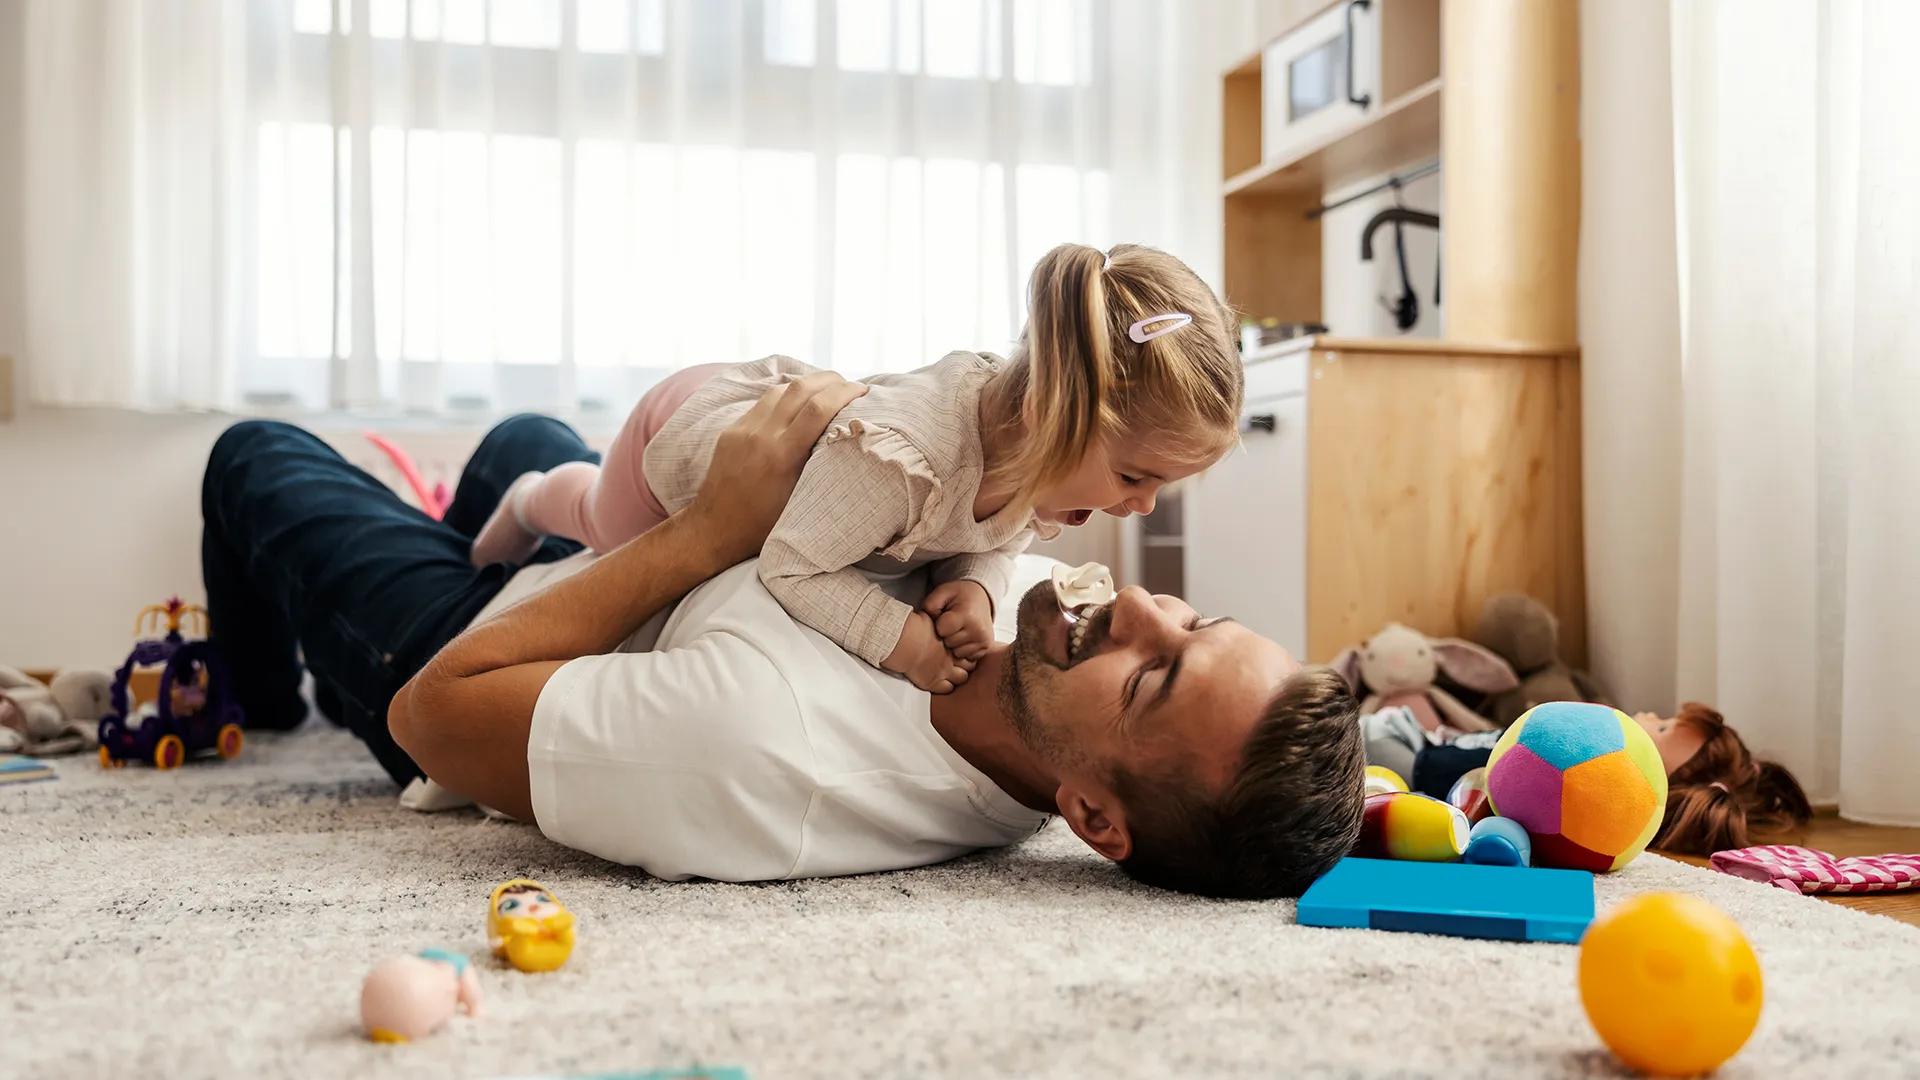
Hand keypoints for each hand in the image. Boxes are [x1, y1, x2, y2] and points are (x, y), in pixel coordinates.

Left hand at [682, 371, 866, 563]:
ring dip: (806, 384)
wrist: (714, 528)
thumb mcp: (799, 499)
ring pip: (779, 390)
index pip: (818, 409)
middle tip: (849, 384)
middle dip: (830, 379)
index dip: (845, 393)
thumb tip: (844, 441)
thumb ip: (818, 467)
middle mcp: (761, 436)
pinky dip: (785, 397)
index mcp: (781, 456)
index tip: (863, 390)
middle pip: (800, 389)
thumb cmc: (763, 525)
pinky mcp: (731, 430)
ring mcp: (742, 430)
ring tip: (826, 389)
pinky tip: (797, 403)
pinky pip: (762, 403)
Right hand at [882, 610, 971, 693]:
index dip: (965, 652)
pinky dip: (945, 686)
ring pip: (962, 678)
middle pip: (969, 665)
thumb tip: (936, 621)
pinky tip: (939, 681)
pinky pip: (947, 689)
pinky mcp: (933, 682)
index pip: (968, 650)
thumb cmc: (913, 628)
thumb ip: (938, 625)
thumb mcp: (930, 620)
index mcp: (951, 643)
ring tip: (950, 674)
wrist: (904, 642)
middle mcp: (951, 658)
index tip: (960, 652)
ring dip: (957, 676)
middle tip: (957, 664)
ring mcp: (943, 671)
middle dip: (965, 665)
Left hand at [924, 579, 993, 661]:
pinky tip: (965, 637)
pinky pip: (966, 657)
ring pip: (957, 653)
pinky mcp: (986, 647)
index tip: (944, 617)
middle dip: (946, 635)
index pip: (942, 630)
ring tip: (959, 630)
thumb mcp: (942, 592)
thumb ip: (930, 605)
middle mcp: (978, 630)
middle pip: (949, 643)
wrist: (980, 597)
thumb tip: (927, 626)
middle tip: (952, 624)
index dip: (939, 624)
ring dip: (954, 643)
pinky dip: (963, 648)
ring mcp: (983, 640)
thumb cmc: (958, 595)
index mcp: (966, 615)